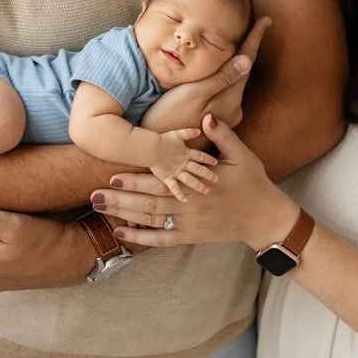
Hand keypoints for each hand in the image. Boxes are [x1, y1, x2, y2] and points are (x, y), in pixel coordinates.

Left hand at [91, 114, 298, 249]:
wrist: (264, 217)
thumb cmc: (253, 183)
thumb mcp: (241, 155)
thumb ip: (222, 135)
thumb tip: (207, 117)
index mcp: (197, 186)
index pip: (161, 182)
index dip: (136, 180)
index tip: (113, 175)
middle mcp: (189, 207)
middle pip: (148, 204)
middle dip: (120, 200)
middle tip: (93, 195)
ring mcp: (189, 225)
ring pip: (151, 221)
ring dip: (124, 215)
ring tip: (99, 209)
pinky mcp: (191, 237)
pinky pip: (162, 240)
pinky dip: (140, 238)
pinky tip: (120, 234)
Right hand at [141, 16, 271, 132]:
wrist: (154, 150)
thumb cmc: (168, 118)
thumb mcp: (194, 94)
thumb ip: (221, 78)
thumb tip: (247, 60)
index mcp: (230, 100)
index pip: (247, 62)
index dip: (255, 38)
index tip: (267, 20)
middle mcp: (232, 110)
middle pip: (241, 72)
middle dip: (246, 50)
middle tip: (256, 27)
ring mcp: (224, 119)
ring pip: (231, 83)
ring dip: (232, 66)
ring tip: (236, 45)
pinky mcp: (213, 122)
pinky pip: (221, 93)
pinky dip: (222, 79)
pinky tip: (216, 74)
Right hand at [148, 128, 218, 200]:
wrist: (150, 148)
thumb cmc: (163, 139)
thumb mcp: (178, 133)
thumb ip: (189, 132)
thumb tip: (199, 130)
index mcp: (187, 152)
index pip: (201, 156)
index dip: (208, 159)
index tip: (216, 162)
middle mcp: (183, 163)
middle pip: (198, 169)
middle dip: (208, 174)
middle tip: (216, 180)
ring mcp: (176, 171)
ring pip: (190, 180)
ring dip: (198, 185)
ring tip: (207, 191)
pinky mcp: (167, 177)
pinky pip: (174, 187)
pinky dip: (179, 194)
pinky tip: (185, 200)